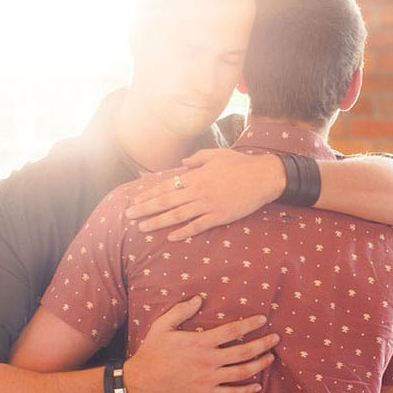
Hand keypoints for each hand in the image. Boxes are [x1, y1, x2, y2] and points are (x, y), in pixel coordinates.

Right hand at [123, 295, 278, 392]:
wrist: (142, 380)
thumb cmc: (152, 351)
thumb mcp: (163, 325)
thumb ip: (181, 311)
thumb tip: (198, 298)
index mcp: (200, 342)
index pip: (232, 331)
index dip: (250, 324)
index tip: (263, 318)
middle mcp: (208, 360)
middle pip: (243, 352)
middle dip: (263, 344)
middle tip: (276, 338)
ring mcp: (208, 379)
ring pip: (241, 373)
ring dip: (259, 365)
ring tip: (270, 358)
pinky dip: (246, 391)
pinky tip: (257, 386)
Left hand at [125, 149, 285, 240]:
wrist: (263, 176)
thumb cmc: (240, 164)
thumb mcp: (217, 155)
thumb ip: (198, 159)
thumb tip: (183, 162)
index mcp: (196, 176)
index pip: (166, 186)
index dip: (149, 194)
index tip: (135, 200)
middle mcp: (198, 191)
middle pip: (166, 201)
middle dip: (145, 208)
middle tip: (129, 216)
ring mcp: (208, 205)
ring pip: (177, 215)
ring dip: (158, 222)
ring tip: (143, 228)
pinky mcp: (219, 216)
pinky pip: (198, 226)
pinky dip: (184, 232)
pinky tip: (171, 237)